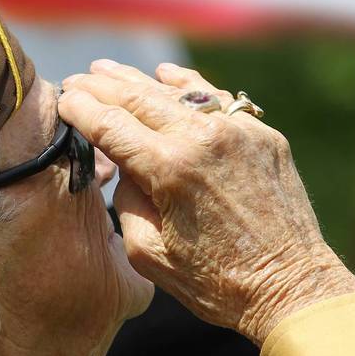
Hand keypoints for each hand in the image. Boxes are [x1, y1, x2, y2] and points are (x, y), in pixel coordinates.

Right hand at [59, 60, 354, 343]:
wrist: (291, 286)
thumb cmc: (216, 282)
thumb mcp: (149, 254)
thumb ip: (126, 200)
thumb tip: (125, 166)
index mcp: (169, 168)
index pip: (110, 124)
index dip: (81, 108)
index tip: (63, 99)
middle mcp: (202, 138)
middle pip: (138, 97)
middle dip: (102, 86)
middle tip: (78, 78)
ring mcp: (237, 130)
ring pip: (177, 92)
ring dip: (139, 79)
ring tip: (109, 69)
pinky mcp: (262, 134)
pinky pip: (216, 99)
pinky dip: (187, 86)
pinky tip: (167, 76)